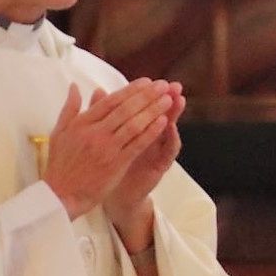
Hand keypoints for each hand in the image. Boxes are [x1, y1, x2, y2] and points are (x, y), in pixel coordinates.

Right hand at [41, 80, 173, 220]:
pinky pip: (137, 144)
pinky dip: (150, 132)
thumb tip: (75, 86)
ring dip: (153, 110)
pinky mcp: (116, 163)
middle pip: (125, 109)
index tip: (146, 82)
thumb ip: (70, 108)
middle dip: (147, 95)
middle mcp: (95, 132)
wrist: (61, 195)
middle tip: (163, 85)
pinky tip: (163, 122)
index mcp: (82, 123)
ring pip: (134, 124)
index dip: (131, 90)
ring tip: (168, 100)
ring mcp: (106, 148)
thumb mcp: (59, 132)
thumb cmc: (60, 164)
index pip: (110, 101)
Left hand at [103, 81, 185, 250]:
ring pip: (169, 129)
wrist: (116, 195)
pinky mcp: (160, 166)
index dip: (147, 93)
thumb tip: (97, 90)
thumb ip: (102, 115)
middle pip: (160, 114)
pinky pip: (168, 151)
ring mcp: (157, 151)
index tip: (151, 80)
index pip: (144, 106)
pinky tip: (171, 127)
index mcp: (137, 128)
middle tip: (174, 85)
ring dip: (175, 114)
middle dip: (167, 98)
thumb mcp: (104, 137)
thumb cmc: (110, 165)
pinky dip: (171, 138)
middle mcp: (150, 137)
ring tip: (178, 100)